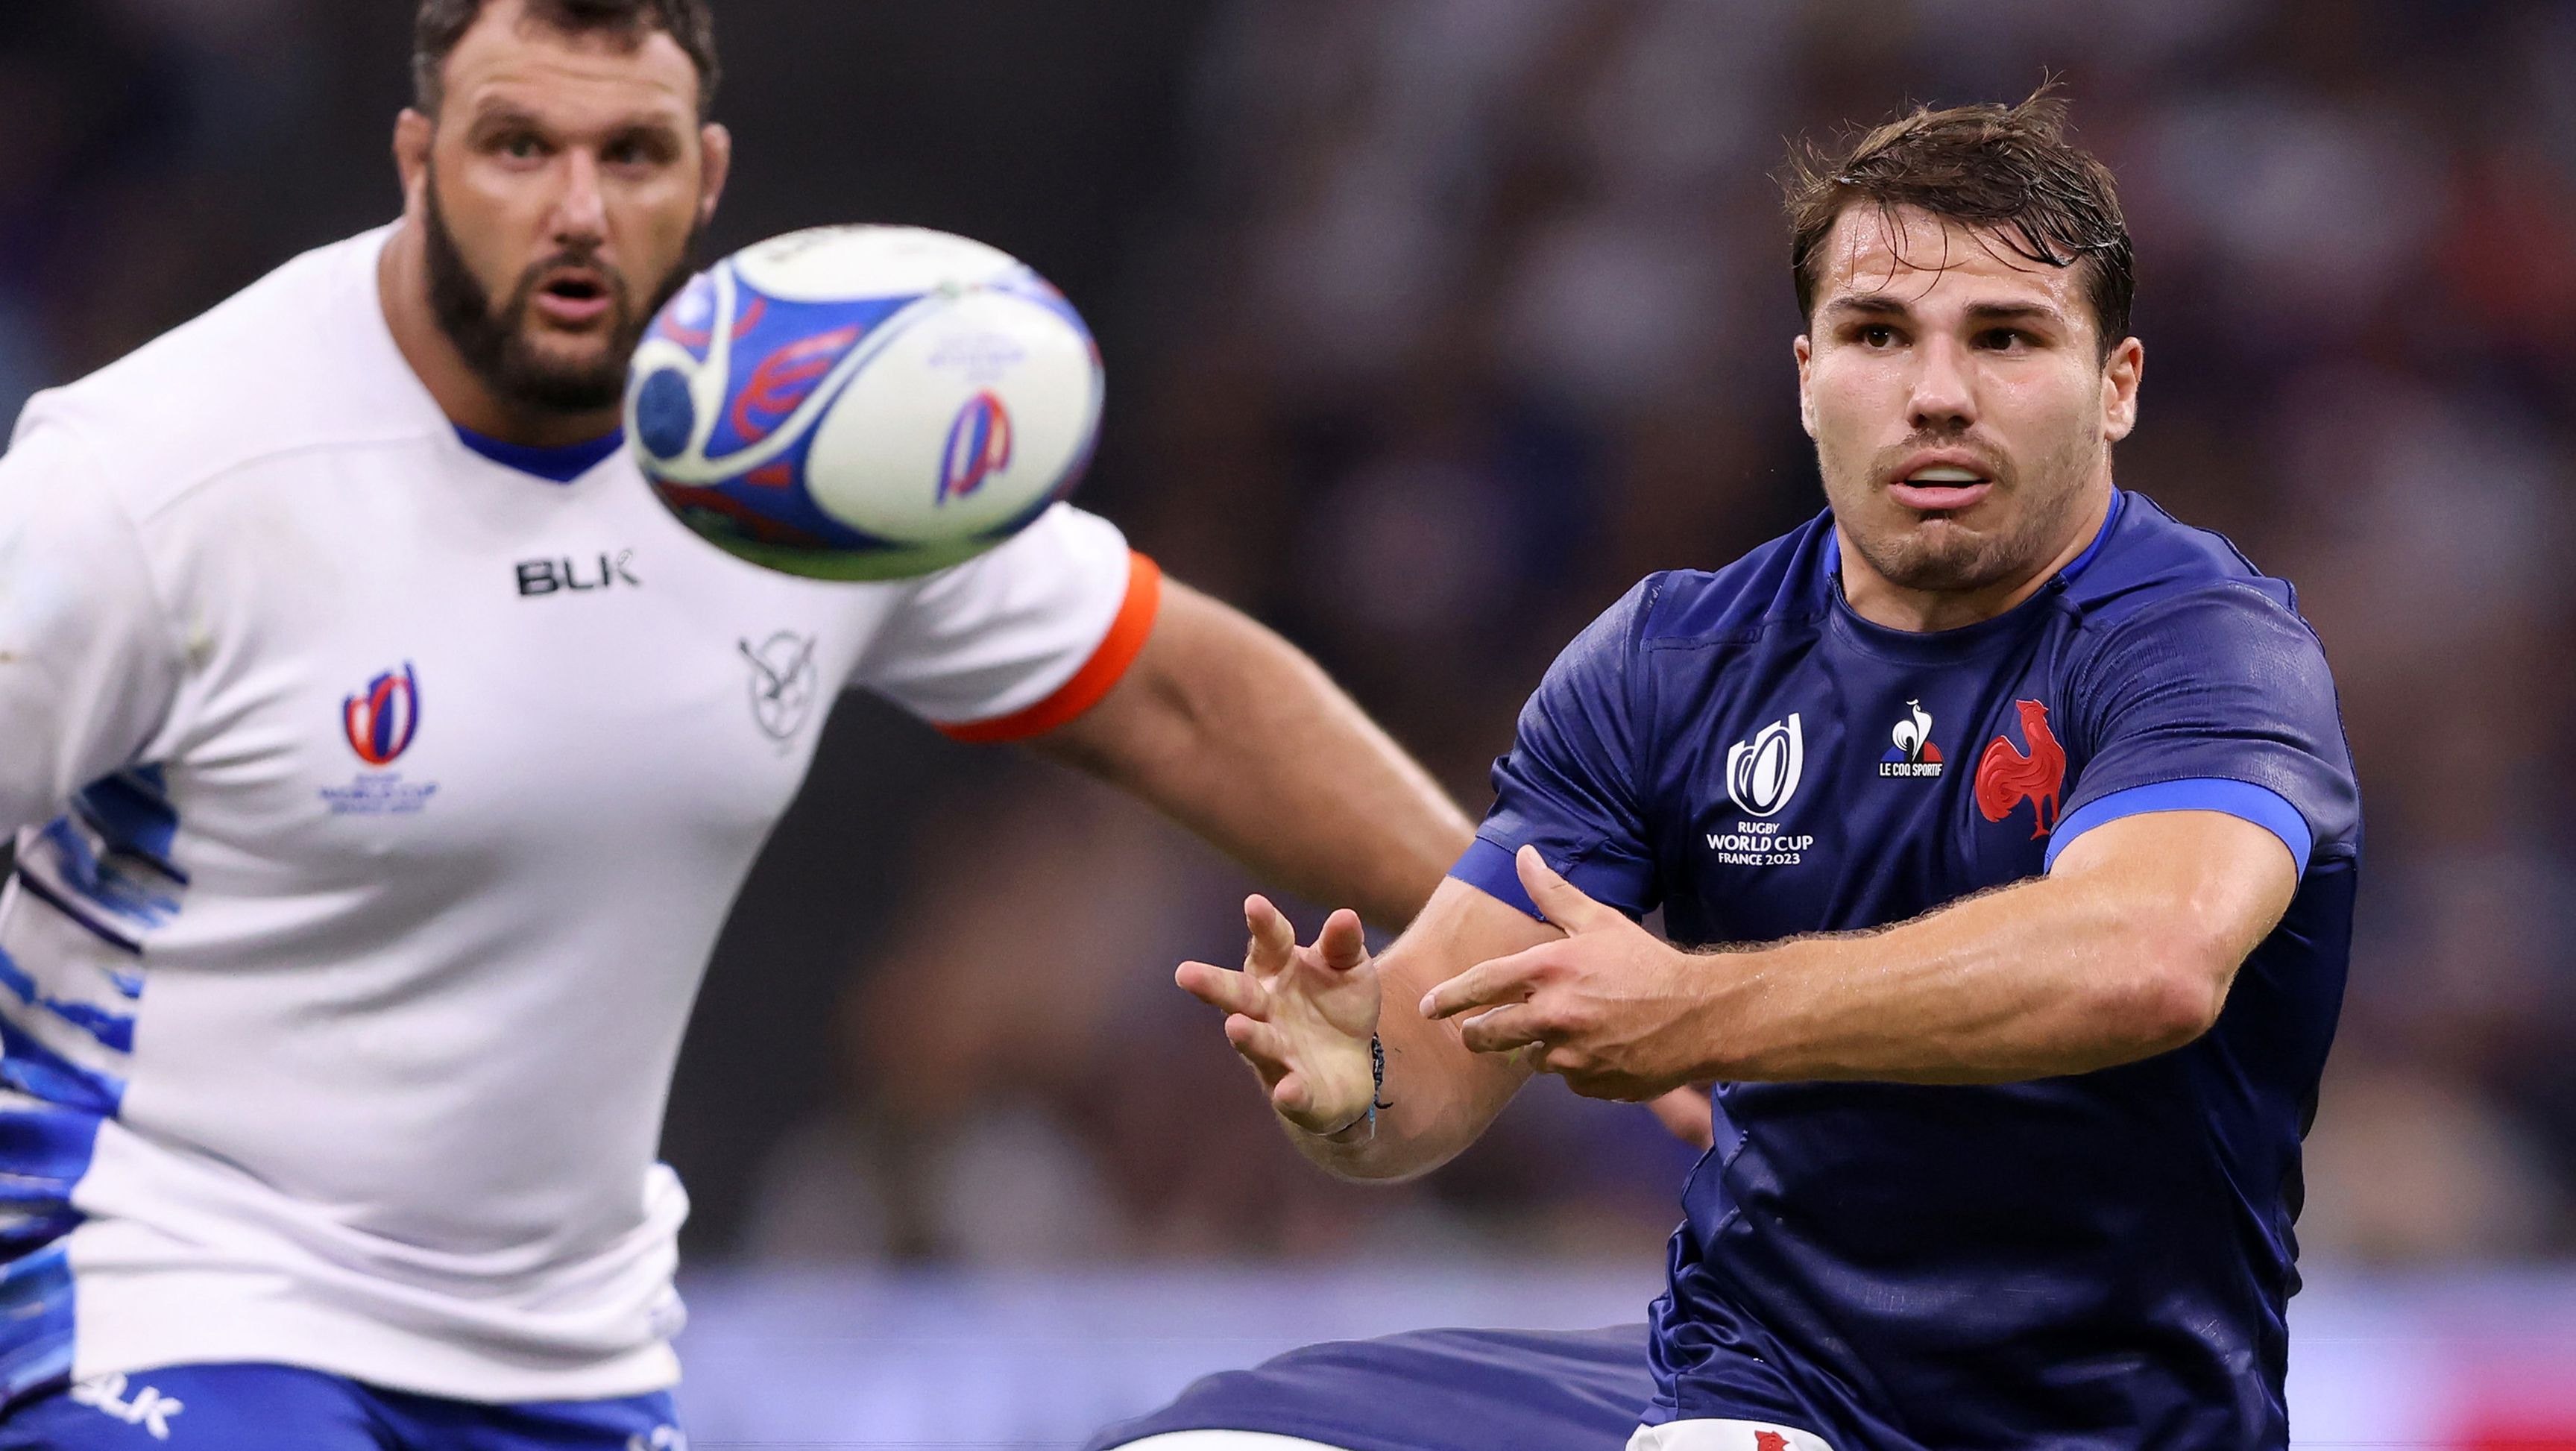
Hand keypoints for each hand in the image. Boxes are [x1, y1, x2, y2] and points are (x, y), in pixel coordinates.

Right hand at [1177, 897, 1380, 1134]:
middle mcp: (1266, 1011)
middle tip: (1185, 973)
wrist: (1351, 1068)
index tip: (1254, 904)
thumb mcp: (1348, 968)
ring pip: (1258, 1044)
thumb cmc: (1338, 1006)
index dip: (1263, 925)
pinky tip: (1288, 1089)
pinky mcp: (1295, 1093)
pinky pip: (1291, 1094)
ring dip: (1247, 1037)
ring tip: (1235, 1027)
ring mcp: (1278, 1053)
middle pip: (1237, 995)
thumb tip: (1345, 916)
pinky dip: (1289, 1093)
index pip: (1269, 944)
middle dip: (1213, 986)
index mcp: (1277, 971)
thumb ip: (1343, 945)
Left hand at [1420, 846, 1716, 1100]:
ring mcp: (1571, 1057)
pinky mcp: (1591, 1085)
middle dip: (1477, 1033)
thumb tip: (1524, 854)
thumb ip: (1553, 893)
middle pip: (1488, 1034)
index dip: (1448, 998)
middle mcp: (1553, 1017)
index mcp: (1548, 972)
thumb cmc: (1647, 962)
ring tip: (1572, 1027)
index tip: (1425, 1009)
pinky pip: (1568, 1079)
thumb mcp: (1599, 921)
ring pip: (1532, 1058)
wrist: (1700, 1016)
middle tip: (1476, 1031)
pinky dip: (1576, 1067)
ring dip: (1540, 1047)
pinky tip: (1601, 1047)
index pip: (1479, 986)